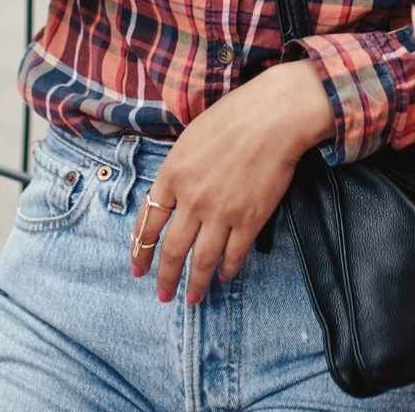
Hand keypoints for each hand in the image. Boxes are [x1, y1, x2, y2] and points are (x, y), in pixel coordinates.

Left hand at [130, 60, 332, 303]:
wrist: (275, 115)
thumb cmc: (235, 115)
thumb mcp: (191, 137)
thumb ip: (178, 169)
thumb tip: (171, 193)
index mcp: (172, 175)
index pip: (147, 224)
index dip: (140, 250)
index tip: (138, 269)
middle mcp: (192, 200)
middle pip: (171, 250)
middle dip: (164, 277)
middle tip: (162, 295)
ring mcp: (220, 212)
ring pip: (201, 260)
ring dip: (195, 284)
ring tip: (192, 299)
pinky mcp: (249, 219)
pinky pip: (234, 254)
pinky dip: (228, 269)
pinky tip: (225, 275)